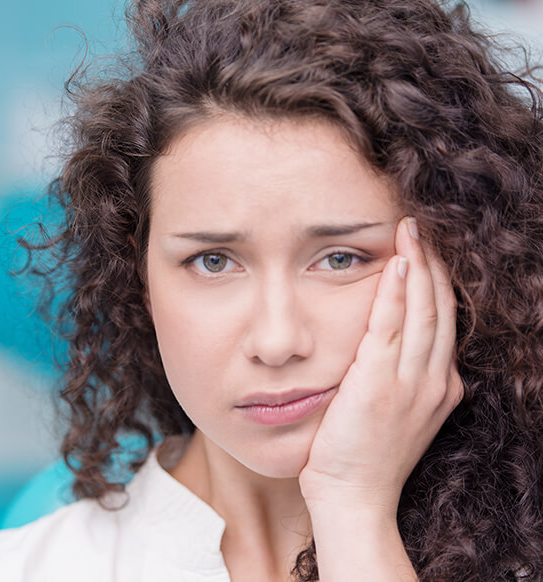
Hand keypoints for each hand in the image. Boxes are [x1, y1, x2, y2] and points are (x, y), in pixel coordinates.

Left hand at [299, 216, 463, 514]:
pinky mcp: (380, 383)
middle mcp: (434, 380)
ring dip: (418, 266)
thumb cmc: (365, 455)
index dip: (438, 282)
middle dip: (432, 263)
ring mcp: (411, 382)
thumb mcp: (396, 412)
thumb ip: (399, 377)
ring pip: (422, 310)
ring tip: (411, 231)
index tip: (426, 252)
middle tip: (420, 228)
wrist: (353, 497)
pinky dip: (396, 292)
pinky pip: (390, 326)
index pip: (444, 320)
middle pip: (440, 307)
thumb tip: (387, 345)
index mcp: (440, 386)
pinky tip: (396, 263)